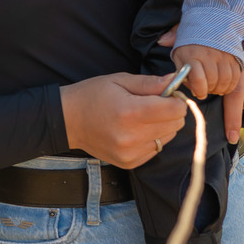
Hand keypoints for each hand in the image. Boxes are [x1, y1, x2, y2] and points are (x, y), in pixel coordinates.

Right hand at [61, 73, 186, 168]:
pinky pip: (155, 150)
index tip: (166, 95)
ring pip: (167, 138)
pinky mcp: (128, 162)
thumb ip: (150, 83)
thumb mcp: (119, 80)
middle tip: (153, 105)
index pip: (176, 110)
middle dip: (170, 113)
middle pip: (175, 125)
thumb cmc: (92, 95)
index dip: (175, 100)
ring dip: (161, 127)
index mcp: (131, 112)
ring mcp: (130, 152)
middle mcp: (132, 136)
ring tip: (141, 118)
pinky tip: (134, 131)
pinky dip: (150, 139)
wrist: (67, 120)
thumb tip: (175, 80)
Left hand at [171, 44, 243, 98]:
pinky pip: (236, 75)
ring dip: (220, 88)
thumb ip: (178, 69)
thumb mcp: (179, 53)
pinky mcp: (235, 56)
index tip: (199, 93)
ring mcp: (224, 55)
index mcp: (193, 55)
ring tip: (215, 88)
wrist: (209, 24)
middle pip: (213, 80)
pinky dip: (231, 84)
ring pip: (226, 80)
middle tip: (206, 90)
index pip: (198, 79)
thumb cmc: (190, 43)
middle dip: (209, 90)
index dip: (199, 91)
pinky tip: (225, 85)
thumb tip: (174, 81)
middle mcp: (210, 54)